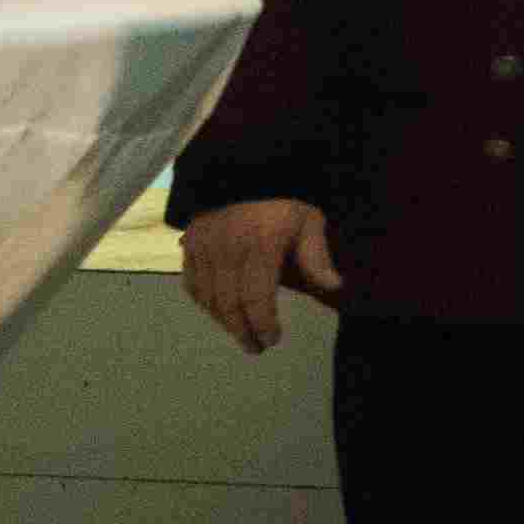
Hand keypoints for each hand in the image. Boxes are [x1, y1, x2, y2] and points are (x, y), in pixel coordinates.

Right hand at [179, 197, 338, 354]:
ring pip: (208, 298)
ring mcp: (203, 246)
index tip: (272, 340)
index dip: (262, 323)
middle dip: (243, 330)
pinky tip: (223, 315)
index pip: (256, 296)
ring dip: (224, 322)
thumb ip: (317, 255)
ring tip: (242, 335)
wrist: (244, 177)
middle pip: (229, 303)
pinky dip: (207, 305)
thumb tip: (334, 286)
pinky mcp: (189, 245)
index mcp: (260, 243)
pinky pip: (193, 285)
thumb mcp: (309, 222)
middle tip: (256, 347)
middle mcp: (226, 247)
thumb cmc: (283, 206)